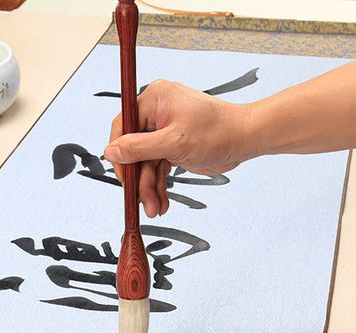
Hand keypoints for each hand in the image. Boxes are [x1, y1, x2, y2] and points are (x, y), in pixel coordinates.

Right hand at [104, 79, 251, 216]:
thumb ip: (138, 148)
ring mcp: (163, 131)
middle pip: (134, 151)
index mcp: (153, 100)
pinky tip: (162, 202)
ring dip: (149, 188)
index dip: (120, 155)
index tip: (124, 178)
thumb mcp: (173, 143)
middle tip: (142, 202)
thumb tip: (109, 152)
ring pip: (146, 164)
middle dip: (139, 180)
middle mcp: (155, 113)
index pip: (122, 127)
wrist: (245, 139)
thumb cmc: (217, 132)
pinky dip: (159, 186)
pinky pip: (157, 168)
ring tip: (155, 209)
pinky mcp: (171, 146)